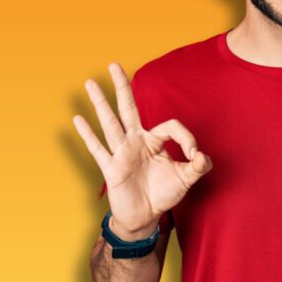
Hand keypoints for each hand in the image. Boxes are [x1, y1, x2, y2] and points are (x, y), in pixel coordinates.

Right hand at [73, 63, 211, 238]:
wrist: (144, 217)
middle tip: (114, 64)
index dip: (187, 138)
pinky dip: (88, 135)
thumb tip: (202, 156)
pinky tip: (78, 119)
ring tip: (90, 83)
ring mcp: (122, 153)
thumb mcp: (186, 180)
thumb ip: (198, 167)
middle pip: (128, 108)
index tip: (195, 155)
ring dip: (100, 103)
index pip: (171, 126)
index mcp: (155, 141)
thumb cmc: (163, 194)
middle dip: (122, 87)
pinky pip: (98, 149)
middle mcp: (136, 141)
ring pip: (110, 123)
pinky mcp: (112, 168)